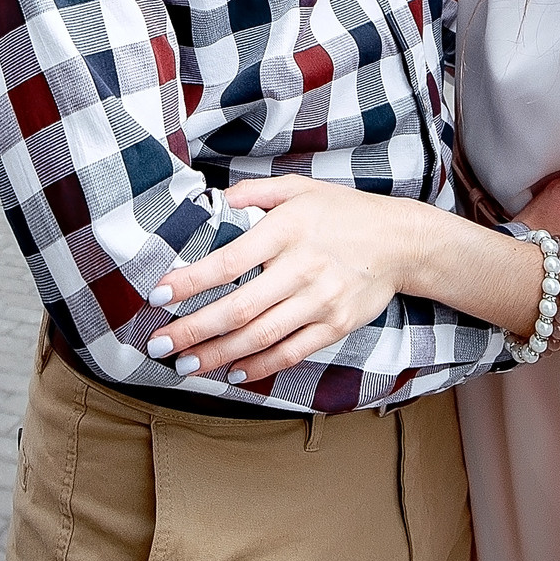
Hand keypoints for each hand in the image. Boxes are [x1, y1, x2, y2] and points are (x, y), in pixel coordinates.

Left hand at [146, 175, 437, 384]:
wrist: (402, 241)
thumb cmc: (344, 211)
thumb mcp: (300, 188)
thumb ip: (255, 193)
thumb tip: (215, 199)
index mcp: (287, 230)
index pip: (228, 261)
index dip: (190, 282)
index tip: (158, 295)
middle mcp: (302, 267)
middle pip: (239, 309)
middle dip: (193, 330)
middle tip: (159, 345)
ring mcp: (320, 300)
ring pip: (261, 337)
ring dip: (218, 355)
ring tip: (186, 365)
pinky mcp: (336, 325)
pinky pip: (291, 353)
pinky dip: (259, 366)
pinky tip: (233, 372)